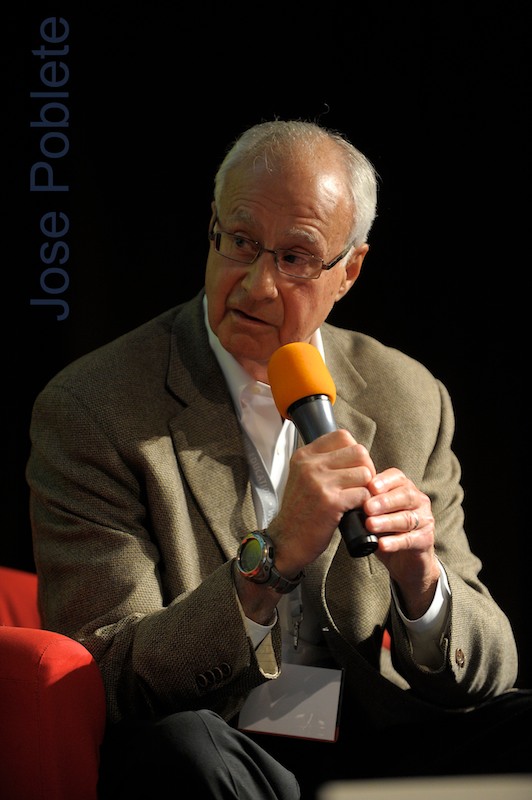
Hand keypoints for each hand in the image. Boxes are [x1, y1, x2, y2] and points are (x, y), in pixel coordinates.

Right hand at [270, 430, 375, 574]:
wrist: (286, 540)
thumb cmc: (299, 512)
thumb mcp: (302, 477)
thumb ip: (323, 462)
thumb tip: (355, 454)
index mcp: (305, 455)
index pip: (342, 436)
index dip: (354, 452)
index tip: (352, 468)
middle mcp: (311, 465)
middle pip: (359, 452)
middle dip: (366, 469)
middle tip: (361, 485)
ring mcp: (320, 483)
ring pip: (365, 473)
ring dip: (366, 488)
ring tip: (356, 498)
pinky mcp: (330, 502)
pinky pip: (363, 494)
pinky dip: (364, 503)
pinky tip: (352, 510)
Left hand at [364, 468, 439, 618]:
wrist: (405, 560)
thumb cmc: (386, 530)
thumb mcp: (375, 513)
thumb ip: (364, 503)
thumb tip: (343, 498)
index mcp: (404, 488)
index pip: (396, 477)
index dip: (384, 481)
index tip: (369, 486)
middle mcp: (417, 501)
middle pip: (405, 495)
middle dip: (384, 501)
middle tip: (367, 507)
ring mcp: (424, 520)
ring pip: (407, 518)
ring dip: (387, 521)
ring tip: (370, 525)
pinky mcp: (425, 540)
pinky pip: (410, 540)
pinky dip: (395, 542)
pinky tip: (382, 544)